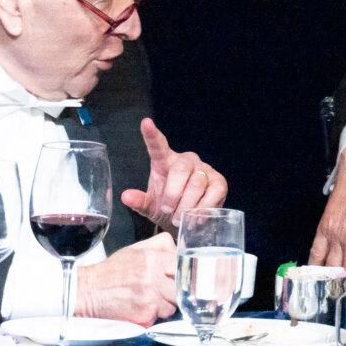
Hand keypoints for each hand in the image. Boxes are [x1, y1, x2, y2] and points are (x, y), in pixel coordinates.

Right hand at [75, 233, 176, 326]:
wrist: (88, 291)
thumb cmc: (111, 272)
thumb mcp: (135, 249)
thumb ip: (160, 245)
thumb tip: (179, 250)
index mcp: (153, 258)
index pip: (182, 265)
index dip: (182, 272)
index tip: (180, 276)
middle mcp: (154, 277)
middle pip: (182, 286)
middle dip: (176, 289)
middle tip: (166, 289)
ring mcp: (151, 296)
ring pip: (174, 304)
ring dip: (166, 304)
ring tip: (150, 298)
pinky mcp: (145, 313)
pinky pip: (161, 317)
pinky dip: (155, 315)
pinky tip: (143, 307)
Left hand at [121, 118, 227, 234]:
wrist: (188, 222)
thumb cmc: (167, 208)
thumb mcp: (150, 206)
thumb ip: (139, 201)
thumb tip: (126, 196)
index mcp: (165, 162)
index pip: (158, 146)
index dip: (151, 135)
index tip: (146, 123)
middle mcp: (186, 161)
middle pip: (181, 170)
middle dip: (173, 194)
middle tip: (167, 211)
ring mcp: (204, 170)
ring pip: (197, 183)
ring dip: (187, 205)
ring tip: (179, 218)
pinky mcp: (219, 182)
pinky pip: (212, 193)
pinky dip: (202, 208)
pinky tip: (196, 217)